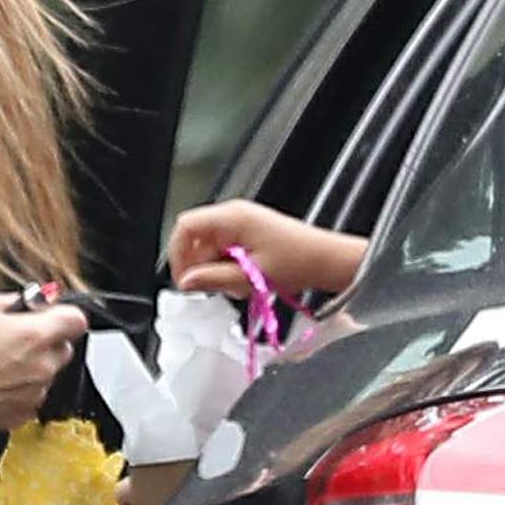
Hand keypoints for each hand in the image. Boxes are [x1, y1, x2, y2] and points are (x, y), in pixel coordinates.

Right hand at [0, 290, 87, 436]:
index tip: (49, 316)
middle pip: (63, 348)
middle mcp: (41, 367)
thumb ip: (11, 300)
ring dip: (29, 367)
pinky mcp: (18, 416)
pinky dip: (17, 390)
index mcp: (35, 335)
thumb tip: (27, 302)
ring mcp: (32, 395)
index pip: (77, 320)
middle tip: (13, 338)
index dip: (62, 315)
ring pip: (45, 375)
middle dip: (44, 341)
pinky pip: (29, 397)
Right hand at [166, 200, 366, 303]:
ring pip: (209, 250)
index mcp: (231, 218)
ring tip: (240, 285)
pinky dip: (228, 269)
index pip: (185, 228)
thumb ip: (213, 279)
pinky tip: (245, 280)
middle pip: (196, 241)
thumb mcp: (249, 277)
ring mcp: (241, 224)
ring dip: (216, 272)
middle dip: (201, 268)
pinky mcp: (248, 235)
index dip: (178, 255)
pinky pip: (224, 252)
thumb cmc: (298, 261)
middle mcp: (233, 216)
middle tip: (217, 288)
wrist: (326, 259)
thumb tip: (186, 282)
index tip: (185, 280)